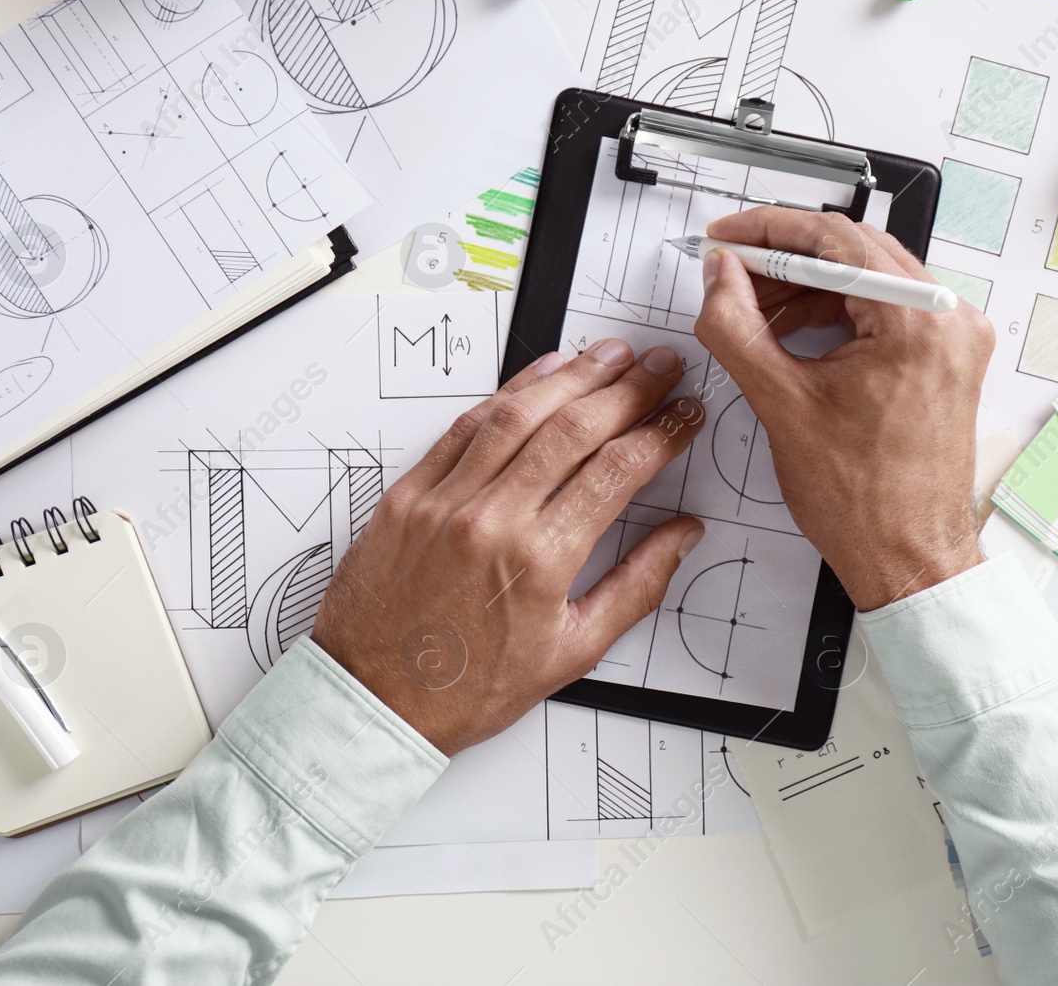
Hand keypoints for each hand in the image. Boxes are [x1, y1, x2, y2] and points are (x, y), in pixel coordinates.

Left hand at [312, 340, 704, 754]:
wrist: (372, 701)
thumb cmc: (467, 688)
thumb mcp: (571, 654)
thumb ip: (635, 587)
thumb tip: (681, 536)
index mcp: (539, 562)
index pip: (617, 471)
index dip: (661, 432)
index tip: (685, 415)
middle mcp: (491, 520)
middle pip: (575, 429)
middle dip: (628, 390)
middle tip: (662, 367)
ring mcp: (444, 501)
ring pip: (519, 415)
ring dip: (573, 377)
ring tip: (612, 355)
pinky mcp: (408, 494)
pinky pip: (464, 428)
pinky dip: (507, 394)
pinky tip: (540, 376)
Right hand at [693, 207, 993, 610]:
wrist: (909, 557)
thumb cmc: (866, 502)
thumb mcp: (781, 403)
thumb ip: (737, 327)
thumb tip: (720, 279)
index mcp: (917, 323)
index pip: (835, 240)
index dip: (768, 231)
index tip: (728, 237)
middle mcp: (949, 320)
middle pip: (854, 253)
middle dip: (785, 258)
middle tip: (731, 272)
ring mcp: (953, 339)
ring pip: (868, 281)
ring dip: (808, 287)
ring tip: (754, 310)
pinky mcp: (946, 359)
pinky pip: (886, 311)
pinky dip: (837, 314)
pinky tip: (792, 332)